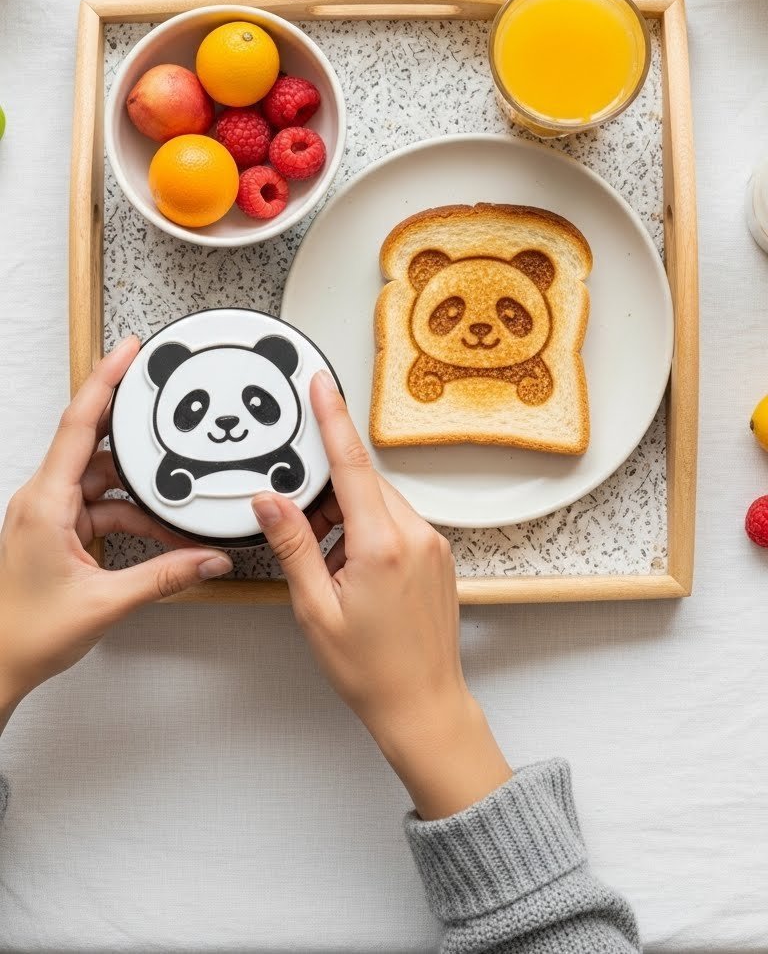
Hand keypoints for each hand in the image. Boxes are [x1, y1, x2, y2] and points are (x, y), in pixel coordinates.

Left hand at [0, 337, 232, 731]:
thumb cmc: (24, 633)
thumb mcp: (105, 602)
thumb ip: (165, 575)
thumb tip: (207, 558)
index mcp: (45, 502)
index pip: (80, 424)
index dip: (106, 381)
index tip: (129, 351)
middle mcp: (44, 499)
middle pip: (96, 445)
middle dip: (136, 431)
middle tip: (167, 406)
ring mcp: (50, 514)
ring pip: (105, 482)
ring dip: (141, 493)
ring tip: (177, 504)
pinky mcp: (58, 532)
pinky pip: (102, 508)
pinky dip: (132, 516)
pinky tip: (159, 534)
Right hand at [253, 372, 511, 819]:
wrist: (424, 706)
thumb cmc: (372, 670)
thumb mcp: (315, 608)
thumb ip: (293, 545)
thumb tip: (270, 500)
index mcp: (383, 545)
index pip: (352, 464)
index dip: (333, 419)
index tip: (322, 384)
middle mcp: (416, 536)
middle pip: (364, 485)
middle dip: (329, 496)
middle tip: (305, 533)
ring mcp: (433, 545)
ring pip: (380, 504)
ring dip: (349, 519)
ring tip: (334, 571)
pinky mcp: (439, 556)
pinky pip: (398, 524)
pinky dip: (369, 534)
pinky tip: (355, 572)